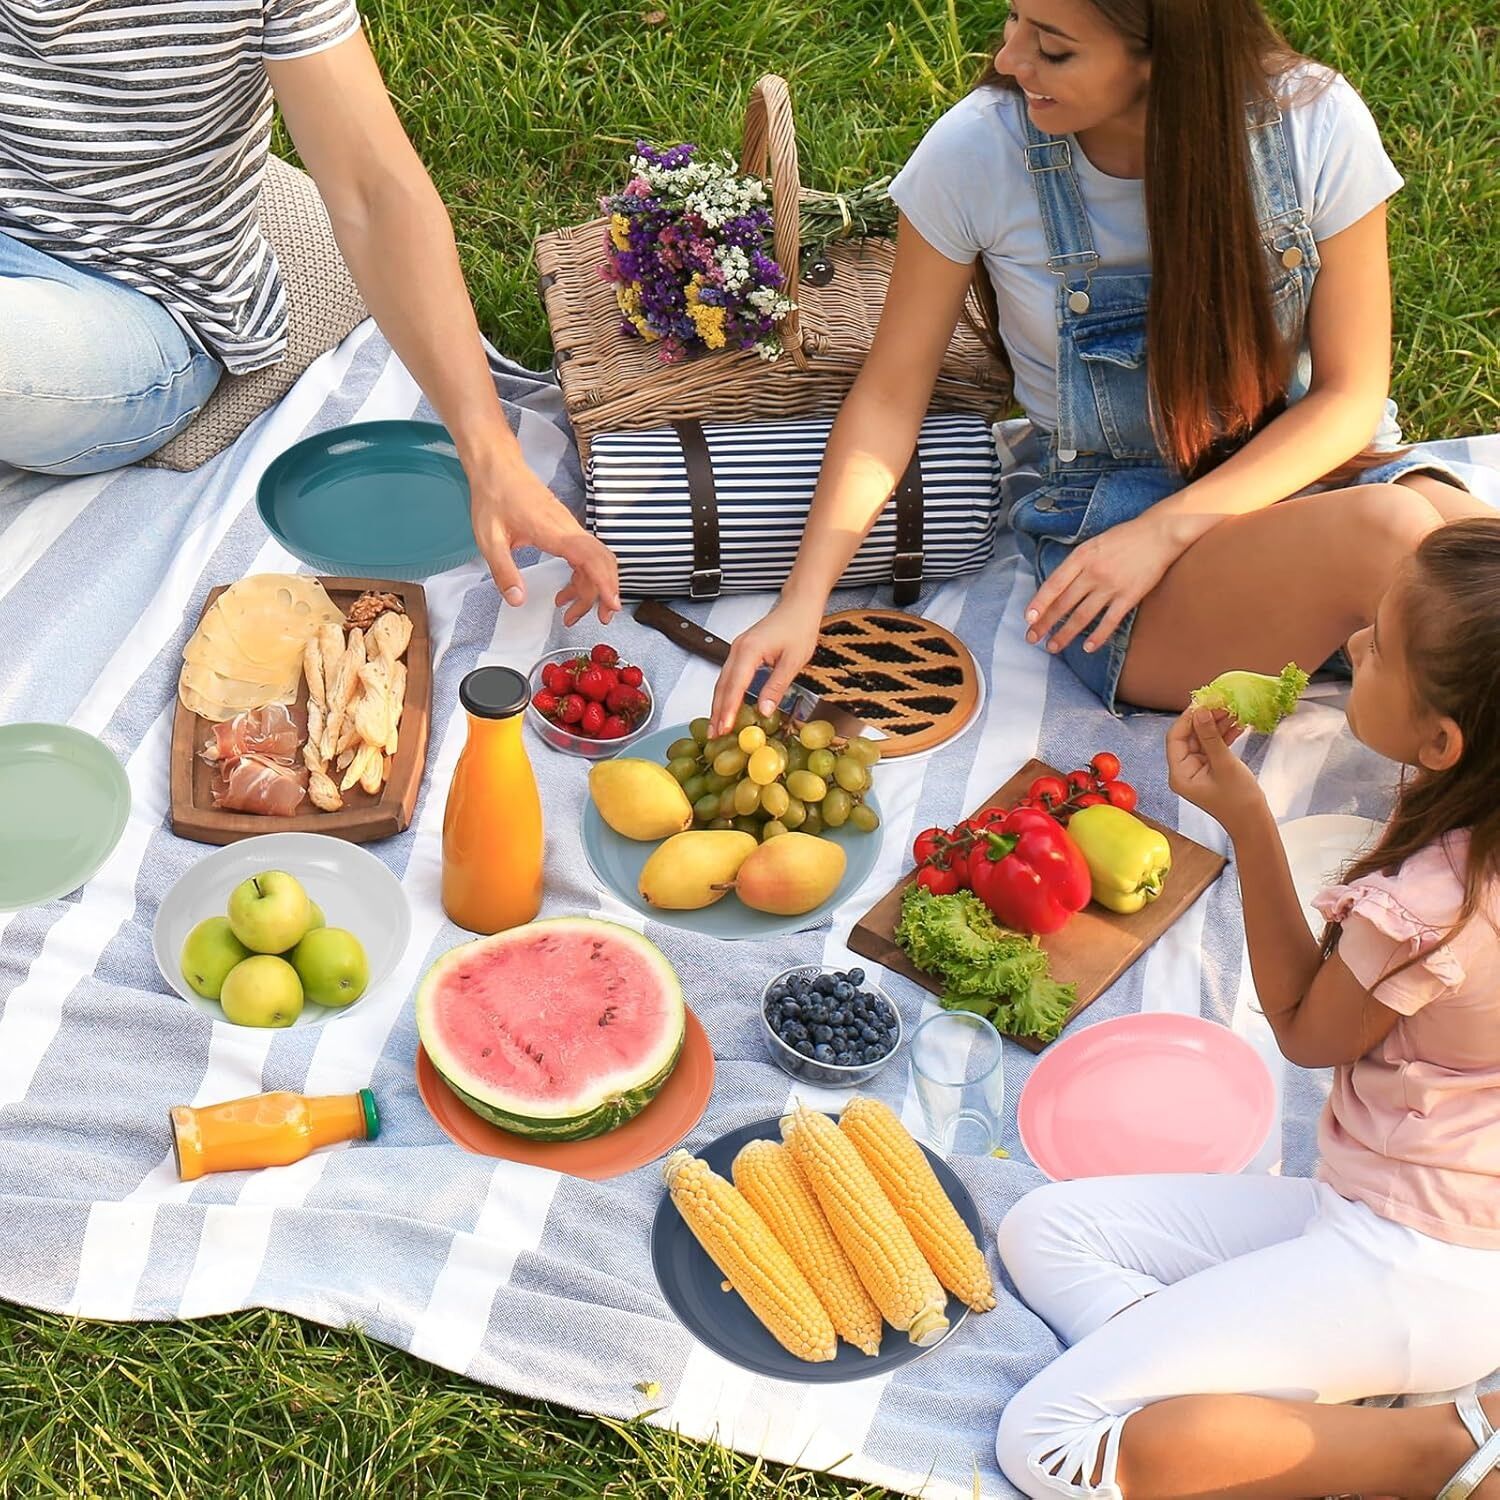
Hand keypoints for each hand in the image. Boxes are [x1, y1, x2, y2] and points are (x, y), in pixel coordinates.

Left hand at [469, 462, 620, 625]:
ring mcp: (570, 529)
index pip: (591, 558)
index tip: (611, 605)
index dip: (605, 583)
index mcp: (553, 531)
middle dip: (605, 593)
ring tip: (571, 614)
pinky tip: (566, 592)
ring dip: (592, 589)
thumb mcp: (489, 540)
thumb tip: (518, 600)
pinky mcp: (567, 530)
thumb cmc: (493, 499)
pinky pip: (585, 556)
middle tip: (598, 620)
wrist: (497, 468)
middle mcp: (569, 529)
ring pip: (595, 561)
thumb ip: (504, 572)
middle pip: (601, 563)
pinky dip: (583, 578)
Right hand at [710, 594, 826, 736]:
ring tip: (717, 726)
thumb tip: (764, 710)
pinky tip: (726, 706)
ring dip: (719, 704)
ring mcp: (737, 649)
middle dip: (717, 711)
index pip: (735, 686)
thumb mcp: (793, 661)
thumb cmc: (799, 627)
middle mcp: (738, 649)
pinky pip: (728, 675)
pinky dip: (725, 693)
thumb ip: (776, 686)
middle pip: (722, 685)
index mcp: (749, 651)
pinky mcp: (741, 651)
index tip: (725, 728)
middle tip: (714, 734)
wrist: (799, 605)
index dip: (729, 709)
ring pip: (723, 681)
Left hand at [1025, 512, 1185, 655]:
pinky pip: (1110, 621)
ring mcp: (1111, 586)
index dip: (1039, 603)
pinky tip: (1088, 648)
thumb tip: (1057, 586)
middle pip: (1063, 603)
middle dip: (1045, 623)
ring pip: (1082, 616)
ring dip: (1065, 634)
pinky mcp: (1129, 596)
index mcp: (1081, 556)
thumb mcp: (1093, 544)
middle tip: (1032, 638)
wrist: (1160, 532)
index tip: (1028, 619)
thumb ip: (1076, 564)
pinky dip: (1098, 636)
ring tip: (1053, 647)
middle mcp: (1093, 572)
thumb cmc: (1125, 537)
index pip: (1054, 584)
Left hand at [1166, 707, 1262, 830]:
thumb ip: (1211, 737)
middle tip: (1223, 703)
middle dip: (1206, 719)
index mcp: (1179, 773)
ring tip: (1234, 710)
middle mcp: (1184, 770)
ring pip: (1203, 739)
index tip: (1204, 702)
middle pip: (1189, 736)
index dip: (1188, 718)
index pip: (1175, 738)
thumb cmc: (1239, 799)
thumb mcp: (1224, 764)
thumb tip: (1201, 711)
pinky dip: (1224, 735)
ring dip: (1217, 725)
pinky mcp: (1211, 768)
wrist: (1253, 822)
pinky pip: (1213, 746)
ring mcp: (1197, 769)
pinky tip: (1238, 724)